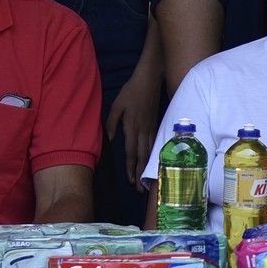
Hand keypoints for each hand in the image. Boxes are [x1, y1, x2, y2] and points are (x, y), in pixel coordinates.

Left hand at [109, 56, 164, 182]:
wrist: (150, 78)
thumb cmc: (132, 90)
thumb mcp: (117, 105)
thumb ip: (112, 123)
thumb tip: (110, 139)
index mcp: (132, 126)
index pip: (130, 152)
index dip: (129, 167)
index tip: (129, 180)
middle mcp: (143, 130)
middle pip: (142, 156)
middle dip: (140, 173)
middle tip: (139, 189)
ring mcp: (151, 127)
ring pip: (150, 151)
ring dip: (147, 167)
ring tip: (146, 180)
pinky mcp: (156, 123)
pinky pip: (155, 144)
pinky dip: (153, 156)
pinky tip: (153, 162)